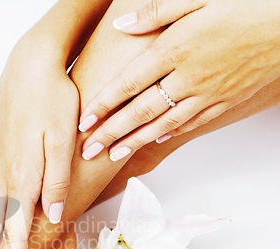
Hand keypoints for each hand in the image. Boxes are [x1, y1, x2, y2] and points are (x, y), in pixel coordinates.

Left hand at [78, 0, 279, 160]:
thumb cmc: (245, 3)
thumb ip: (156, 12)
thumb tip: (121, 25)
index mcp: (176, 49)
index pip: (129, 83)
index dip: (103, 104)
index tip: (83, 121)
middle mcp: (188, 77)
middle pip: (140, 111)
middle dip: (111, 133)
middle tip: (88, 150)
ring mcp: (207, 93)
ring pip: (163, 124)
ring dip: (136, 141)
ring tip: (114, 155)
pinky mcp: (225, 100)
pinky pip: (192, 122)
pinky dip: (170, 133)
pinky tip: (155, 140)